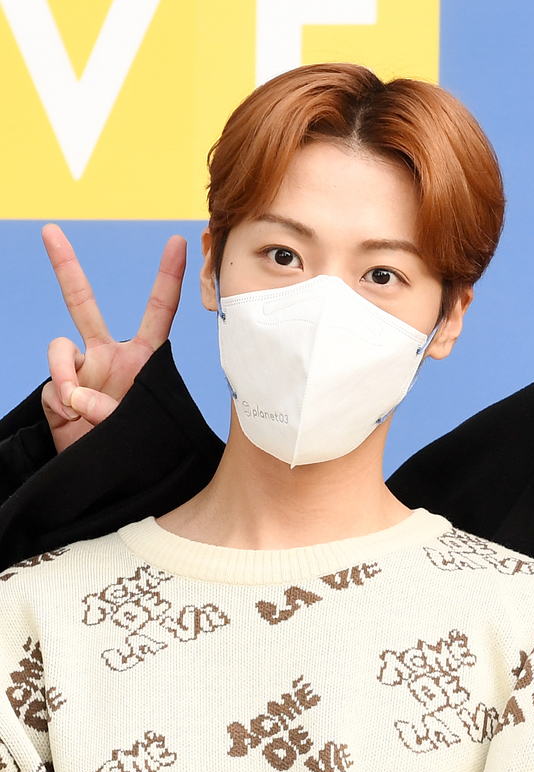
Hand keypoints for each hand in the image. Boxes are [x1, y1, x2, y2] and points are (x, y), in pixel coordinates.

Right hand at [40, 224, 186, 452]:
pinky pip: (53, 384)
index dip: (168, 276)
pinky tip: (73, 417)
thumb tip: (73, 394)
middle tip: (50, 230)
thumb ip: (109, 408)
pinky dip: (62, 400)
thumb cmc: (142, 446)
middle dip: (66, 266)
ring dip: (65, 373)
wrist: (113, 474)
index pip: (159, 310)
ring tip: (79, 407)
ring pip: (58, 347)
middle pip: (82, 303)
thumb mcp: (142, 424)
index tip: (178, 241)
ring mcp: (81, 371)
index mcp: (144, 356)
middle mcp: (109, 356)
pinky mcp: (58, 391)